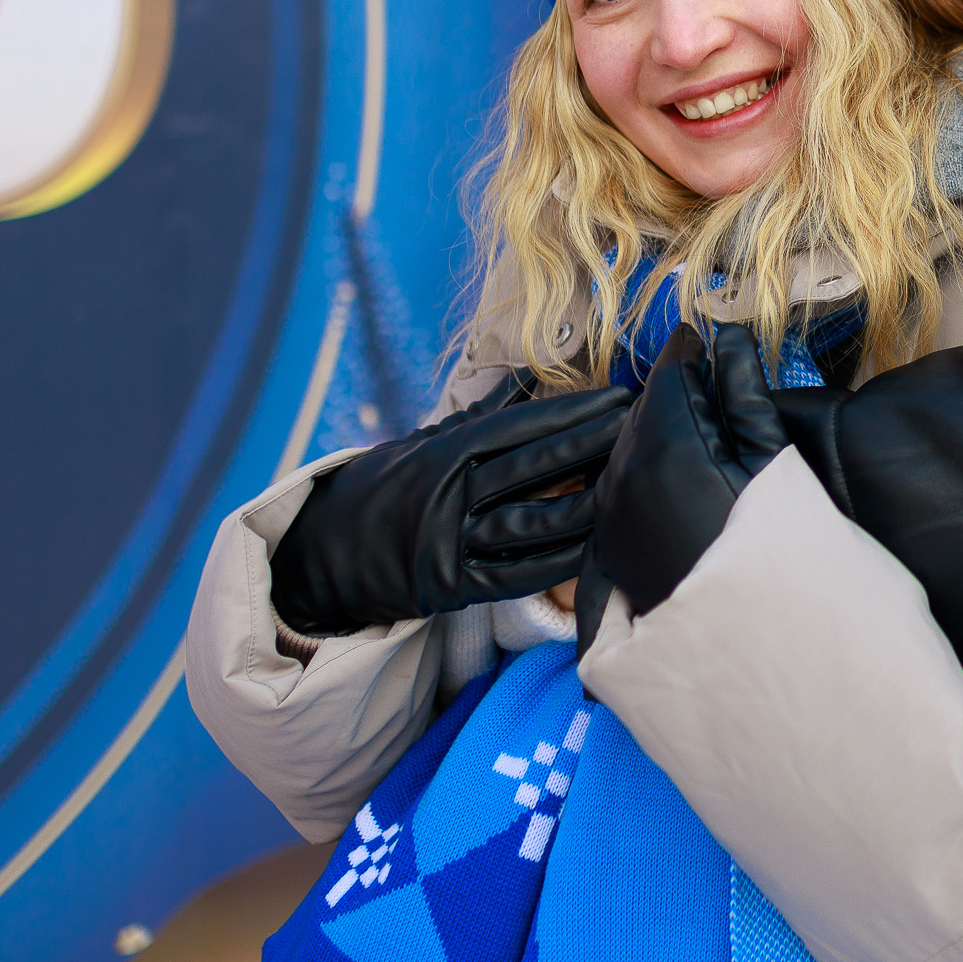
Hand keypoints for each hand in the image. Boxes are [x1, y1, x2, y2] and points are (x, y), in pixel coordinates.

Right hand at [269, 372, 634, 635]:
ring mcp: (450, 543)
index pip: (519, 426)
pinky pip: (517, 576)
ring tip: (634, 484)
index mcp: (442, 452)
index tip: (619, 396)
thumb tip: (530, 373)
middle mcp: (447, 495)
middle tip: (644, 427)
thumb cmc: (379, 489)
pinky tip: (600, 546)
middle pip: (535, 467)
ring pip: (533, 521)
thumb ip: (480, 412)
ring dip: (588, 503)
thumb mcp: (421, 441)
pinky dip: (561, 562)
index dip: (573, 412)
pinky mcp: (452, 588)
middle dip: (594, 445)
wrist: (318, 556)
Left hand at [586, 323, 787, 617]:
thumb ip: (744, 395)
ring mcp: (609, 519)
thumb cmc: (787, 556)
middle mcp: (624, 479)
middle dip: (671, 393)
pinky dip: (639, 475)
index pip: (669, 375)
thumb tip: (726, 334)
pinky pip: (616, 492)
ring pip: (624, 450)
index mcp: (669, 449)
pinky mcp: (607, 551)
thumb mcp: (776, 466)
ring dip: (653, 434)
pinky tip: (673, 481)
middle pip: (642, 412)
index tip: (700, 335)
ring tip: (694, 432)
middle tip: (704, 380)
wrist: (765, 646)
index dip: (688, 350)